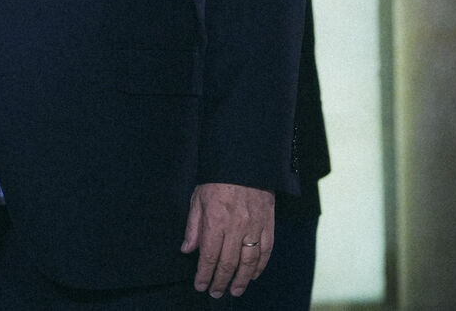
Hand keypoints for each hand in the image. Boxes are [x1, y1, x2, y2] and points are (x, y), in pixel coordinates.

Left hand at [180, 182, 273, 297]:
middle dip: (221, 281)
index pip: (209, 256)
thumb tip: (187, 250)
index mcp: (216, 220)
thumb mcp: (197, 199)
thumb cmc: (217, 180)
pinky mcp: (268, 225)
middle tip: (216, 293)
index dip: (204, 274)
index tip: (200, 285)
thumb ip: (193, 227)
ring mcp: (255, 227)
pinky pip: (266, 252)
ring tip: (235, 291)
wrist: (245, 162)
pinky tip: (253, 275)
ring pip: (249, 262)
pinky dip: (260, 267)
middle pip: (228, 263)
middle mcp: (236, 227)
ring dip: (242, 280)